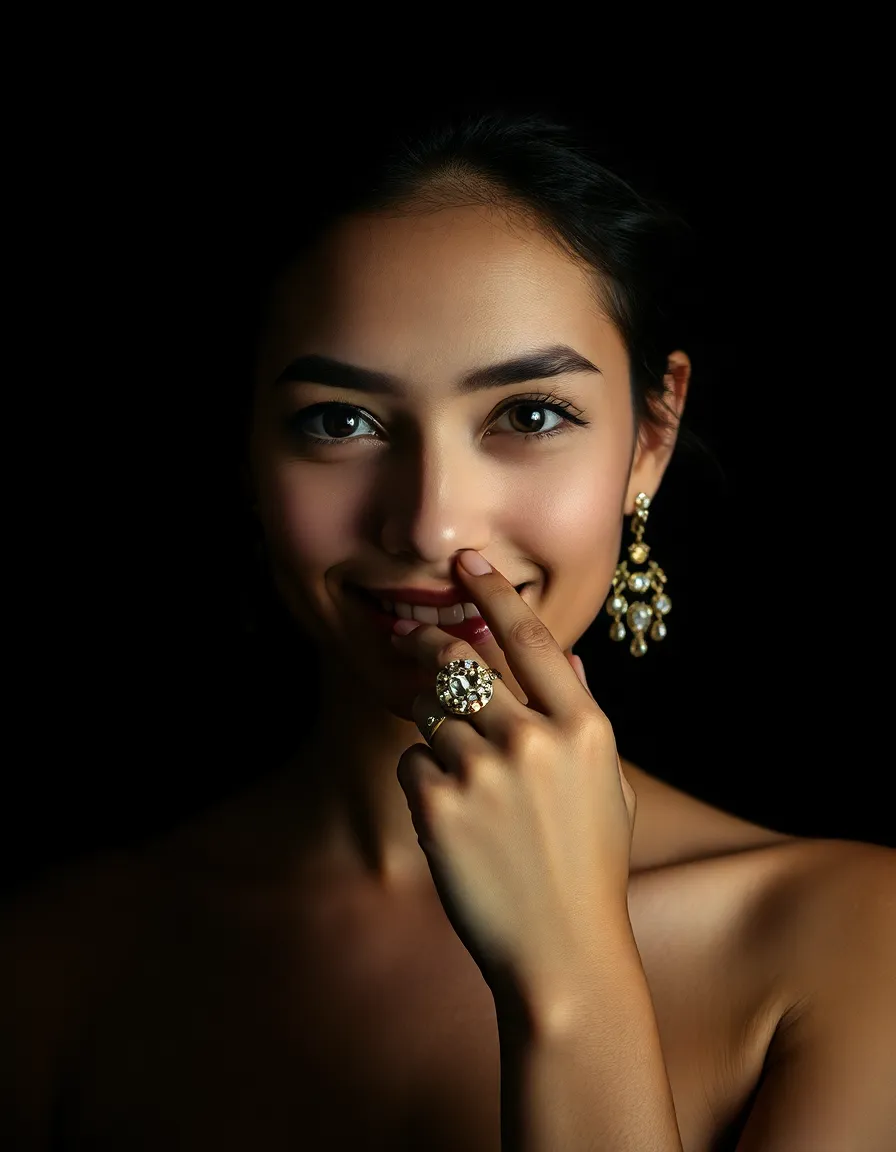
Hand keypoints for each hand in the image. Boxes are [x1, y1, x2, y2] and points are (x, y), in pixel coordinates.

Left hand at [392, 550, 636, 1010]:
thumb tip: (571, 657)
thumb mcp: (608, 786)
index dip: (494, 591)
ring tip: (459, 774)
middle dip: (427, 645)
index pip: (532, 638)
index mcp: (583, 728)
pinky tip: (452, 819)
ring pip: (428, 713)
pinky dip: (424, 781)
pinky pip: (412, 764)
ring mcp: (483, 771)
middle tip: (408, 642)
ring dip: (432, 730)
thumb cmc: (589, 868)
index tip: (467, 561)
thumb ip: (585, 715)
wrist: (561, 952)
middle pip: (460, 662)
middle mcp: (533, 739)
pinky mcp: (438, 806)